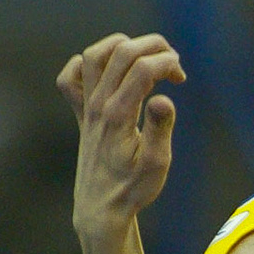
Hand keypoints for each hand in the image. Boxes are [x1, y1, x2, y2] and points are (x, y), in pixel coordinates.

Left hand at [58, 32, 185, 232]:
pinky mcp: (81, 113)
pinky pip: (71, 78)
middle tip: (173, 63)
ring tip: (145, 58)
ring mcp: (86, 107)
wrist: (100, 208)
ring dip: (122, 46)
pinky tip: (108, 74)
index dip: (167, 63)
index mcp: (119, 115)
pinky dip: (85, 66)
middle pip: (121, 52)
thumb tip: (165, 98)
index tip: (182, 78)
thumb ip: (160, 128)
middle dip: (152, 46)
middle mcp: (98, 105)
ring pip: (94, 55)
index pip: (143, 68)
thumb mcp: (156, 164)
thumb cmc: (133, 188)